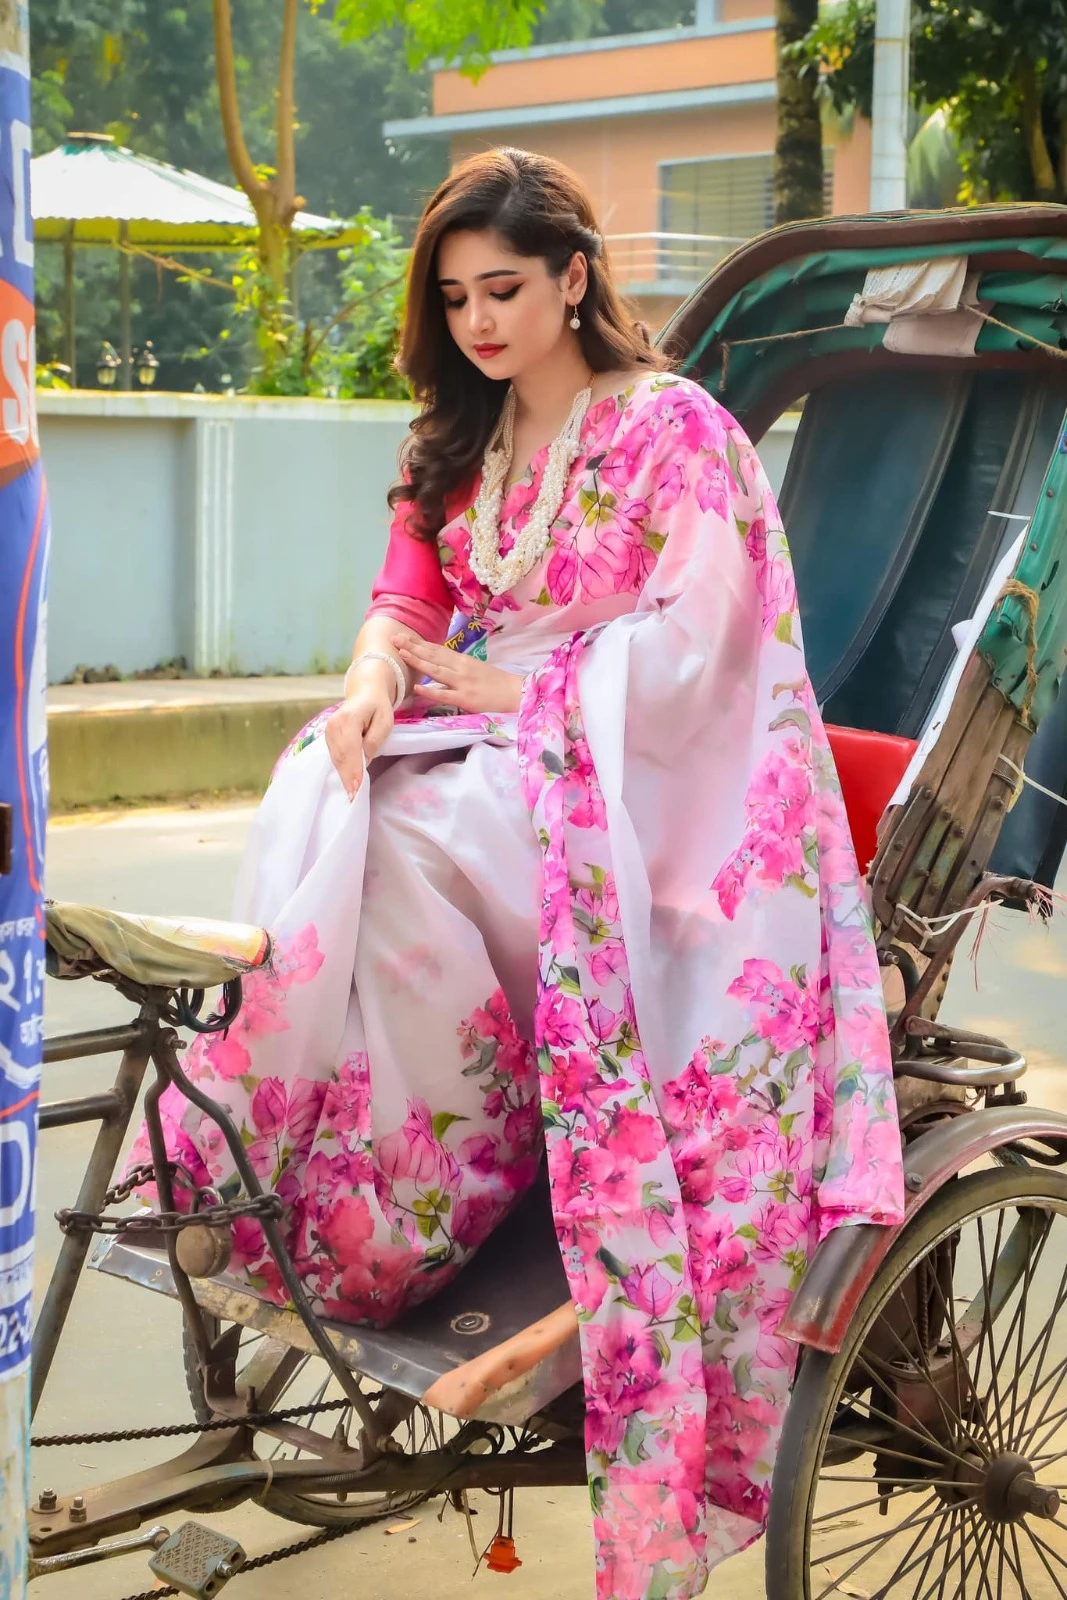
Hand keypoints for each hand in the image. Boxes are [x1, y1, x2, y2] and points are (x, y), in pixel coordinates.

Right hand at [325, 685, 393, 799]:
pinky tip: (346, 781)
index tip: (356, 787)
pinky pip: (334, 756)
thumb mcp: (385, 721)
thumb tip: (364, 760)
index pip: (350, 748)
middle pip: (340, 756)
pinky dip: (340, 769)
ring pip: (336, 758)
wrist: (364, 694)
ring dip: (343, 776)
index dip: (353, 768)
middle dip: (347, 777)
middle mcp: (334, 725)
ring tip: (350, 793)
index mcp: (349, 718)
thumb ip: (374, 740)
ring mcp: (328, 731)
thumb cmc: (378, 708)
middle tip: (353, 797)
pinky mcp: (328, 737)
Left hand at [393, 636, 523, 714]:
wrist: (515, 693)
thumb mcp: (474, 669)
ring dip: (418, 661)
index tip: (402, 635)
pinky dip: (430, 691)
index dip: (418, 642)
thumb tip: (436, 664)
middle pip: (433, 655)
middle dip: (412, 646)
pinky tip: (417, 687)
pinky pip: (445, 694)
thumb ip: (455, 666)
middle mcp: (460, 668)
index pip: (436, 649)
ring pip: (436, 670)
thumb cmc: (495, 683)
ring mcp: (462, 682)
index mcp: (462, 660)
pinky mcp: (465, 698)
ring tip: (401, 653)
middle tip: (393, 637)